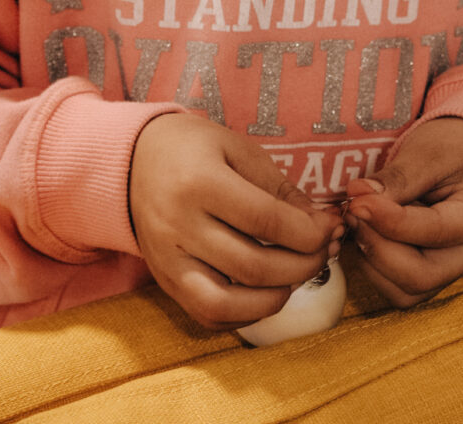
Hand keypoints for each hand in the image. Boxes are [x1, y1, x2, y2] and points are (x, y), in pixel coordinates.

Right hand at [129, 114, 341, 329]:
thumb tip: (321, 224)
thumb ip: (279, 189)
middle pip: (253, 265)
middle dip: (303, 264)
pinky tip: (268, 292)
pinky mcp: (165, 281)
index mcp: (200, 182)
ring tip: (298, 275)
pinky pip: (208, 315)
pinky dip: (245, 314)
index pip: (266, 220)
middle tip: (325, 250)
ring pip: (228, 303)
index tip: (330, 227)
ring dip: (276, 298)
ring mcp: (168, 260)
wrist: (133, 159)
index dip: (308, 231)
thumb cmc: (192, 147)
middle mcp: (178, 226)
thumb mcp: (237, 149)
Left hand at [345, 117, 462, 307]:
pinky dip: (375, 265)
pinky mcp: (437, 275)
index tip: (357, 201)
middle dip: (377, 246)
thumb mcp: (431, 149)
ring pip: (407, 290)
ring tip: (359, 218)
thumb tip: (358, 195)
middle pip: (420, 275)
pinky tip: (368, 231)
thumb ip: (398, 176)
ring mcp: (458, 270)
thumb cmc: (457, 147)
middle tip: (353, 210)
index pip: (434, 231)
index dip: (389, 221)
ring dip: (372, 258)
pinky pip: (401, 287)